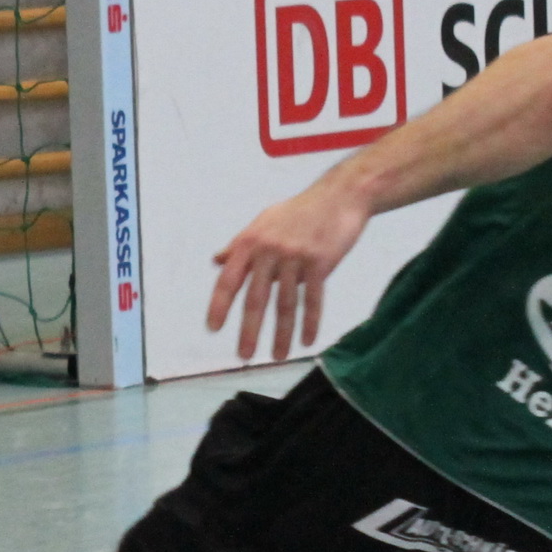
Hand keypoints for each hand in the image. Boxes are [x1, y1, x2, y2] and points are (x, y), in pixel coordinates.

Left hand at [206, 177, 372, 362]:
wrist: (339, 196)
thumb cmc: (298, 211)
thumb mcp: (263, 221)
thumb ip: (240, 244)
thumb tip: (217, 261)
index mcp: (250, 242)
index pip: (229, 279)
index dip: (219, 305)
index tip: (213, 328)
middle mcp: (269, 250)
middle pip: (256, 298)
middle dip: (249, 330)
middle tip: (243, 356)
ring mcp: (295, 257)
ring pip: (285, 304)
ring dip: (281, 334)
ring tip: (277, 356)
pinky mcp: (320, 262)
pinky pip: (313, 299)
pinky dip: (310, 322)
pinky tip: (306, 341)